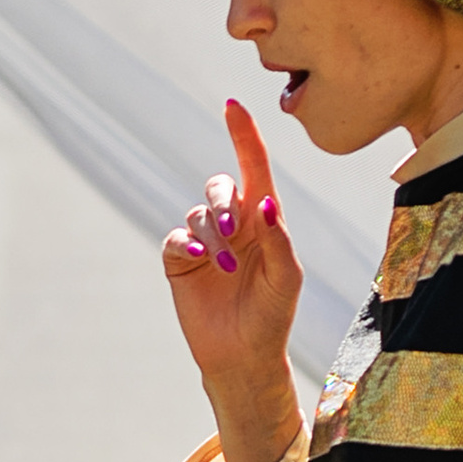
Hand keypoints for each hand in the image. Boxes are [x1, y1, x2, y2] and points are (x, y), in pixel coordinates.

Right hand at [162, 98, 304, 461]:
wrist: (242, 356)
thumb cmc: (273, 316)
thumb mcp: (287, 278)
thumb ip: (279, 238)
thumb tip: (263, 203)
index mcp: (265, 219)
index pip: (254, 166)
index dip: (243, 135)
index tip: (232, 105)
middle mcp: (234, 224)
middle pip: (220, 185)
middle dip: (222, 203)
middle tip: (233, 234)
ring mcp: (205, 242)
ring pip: (197, 213)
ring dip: (211, 234)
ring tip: (224, 267)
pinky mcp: (181, 261)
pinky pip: (175, 236)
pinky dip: (185, 243)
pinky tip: (199, 260)